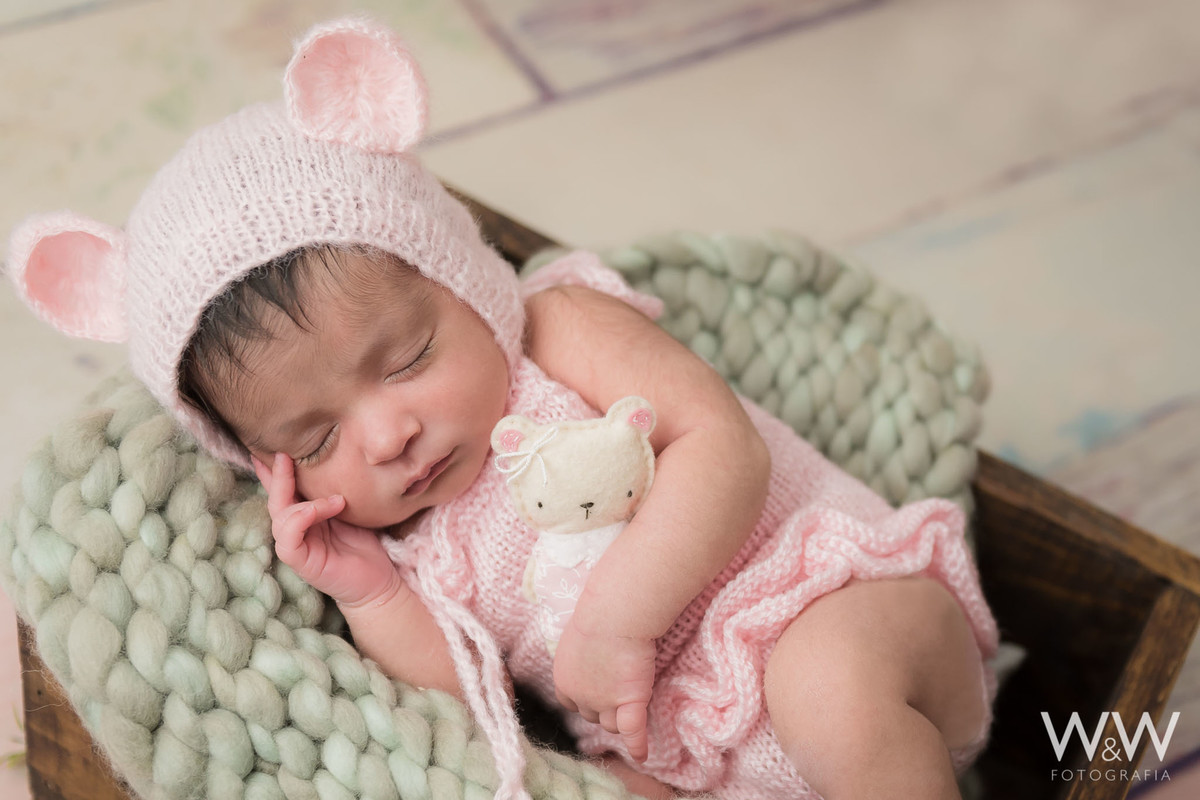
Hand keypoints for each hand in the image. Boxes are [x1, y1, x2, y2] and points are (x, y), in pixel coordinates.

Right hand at [252, 453, 400, 607]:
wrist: (378, 579)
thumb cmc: (365, 542)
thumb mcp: (350, 508)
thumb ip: (334, 489)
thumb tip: (334, 455)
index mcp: (303, 516)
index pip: (282, 490)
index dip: (273, 470)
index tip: (270, 446)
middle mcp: (295, 530)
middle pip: (276, 499)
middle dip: (277, 475)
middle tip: (283, 453)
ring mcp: (296, 546)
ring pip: (280, 516)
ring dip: (302, 500)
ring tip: (336, 499)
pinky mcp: (301, 562)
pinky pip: (288, 538)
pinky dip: (301, 519)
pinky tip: (321, 509)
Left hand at [553, 615, 655, 761]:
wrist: (614, 616)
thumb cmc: (597, 615)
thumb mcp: (578, 635)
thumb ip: (582, 653)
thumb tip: (589, 652)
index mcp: (564, 679)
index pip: (571, 702)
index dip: (583, 699)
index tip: (595, 692)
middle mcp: (580, 697)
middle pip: (592, 715)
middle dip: (602, 708)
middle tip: (618, 691)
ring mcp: (605, 703)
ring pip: (611, 724)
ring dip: (619, 720)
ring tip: (632, 711)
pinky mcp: (630, 703)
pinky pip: (633, 732)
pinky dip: (637, 746)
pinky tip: (641, 756)